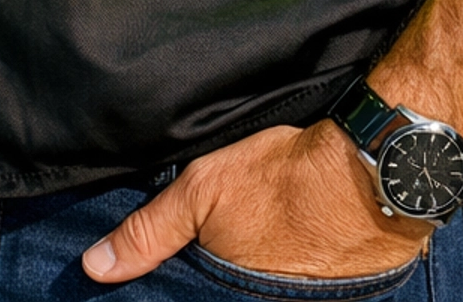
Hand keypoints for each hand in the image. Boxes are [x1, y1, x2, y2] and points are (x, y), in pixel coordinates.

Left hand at [82, 120, 430, 283]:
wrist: (367, 173)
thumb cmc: (282, 180)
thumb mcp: (203, 192)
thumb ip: (150, 233)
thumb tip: (95, 268)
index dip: (171, 290)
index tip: (157, 279)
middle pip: (220, 298)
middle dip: (204, 280)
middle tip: (206, 251)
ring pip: (255, 293)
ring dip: (242, 276)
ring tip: (243, 243)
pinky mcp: (330, 295)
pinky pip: (290, 289)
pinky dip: (275, 272)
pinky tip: (274, 246)